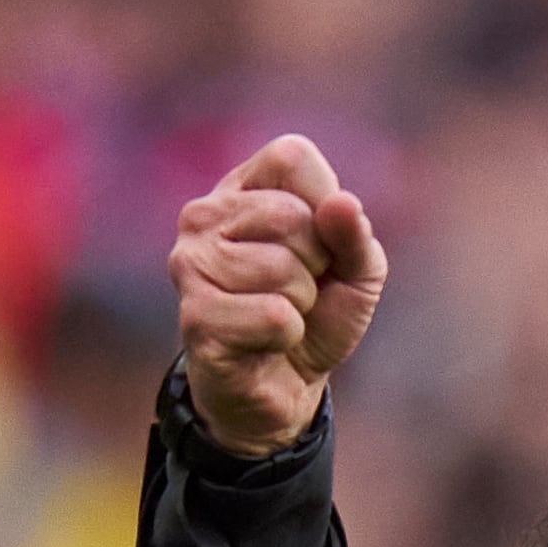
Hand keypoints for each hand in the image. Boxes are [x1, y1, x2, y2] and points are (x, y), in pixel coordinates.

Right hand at [170, 133, 389, 458]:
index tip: (318, 246)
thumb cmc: (315, 317)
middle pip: (291, 216)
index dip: (326, 207)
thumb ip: (356, 234)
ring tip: (281, 316)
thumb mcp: (356, 272)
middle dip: (316, 264)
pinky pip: (274, 316)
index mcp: (241, 187)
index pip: (293, 157)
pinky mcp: (195, 316)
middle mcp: (203, 215)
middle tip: (298, 291)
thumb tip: (342, 204)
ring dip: (300, 304)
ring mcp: (191, 264)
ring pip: (282, 268)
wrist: (283, 388)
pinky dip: (288, 336)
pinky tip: (265, 343)